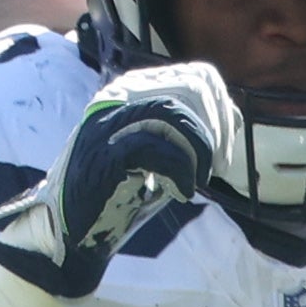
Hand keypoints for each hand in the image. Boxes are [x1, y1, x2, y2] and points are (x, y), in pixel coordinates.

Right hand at [0, 61, 243, 306]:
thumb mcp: (160, 155)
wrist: (72, 231)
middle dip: (218, 132)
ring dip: (201, 153)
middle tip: (215, 169)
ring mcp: (108, 122)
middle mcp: (118, 97)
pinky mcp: (105, 153)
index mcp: (133, 91)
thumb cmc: (119, 194)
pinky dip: (181, 174)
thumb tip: (233, 115)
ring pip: (176, 113)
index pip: (197, 75)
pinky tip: (180, 194)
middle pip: (192, 88)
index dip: (224, 111)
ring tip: (196, 182)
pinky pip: (158, 149)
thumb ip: (190, 131)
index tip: (223, 150)